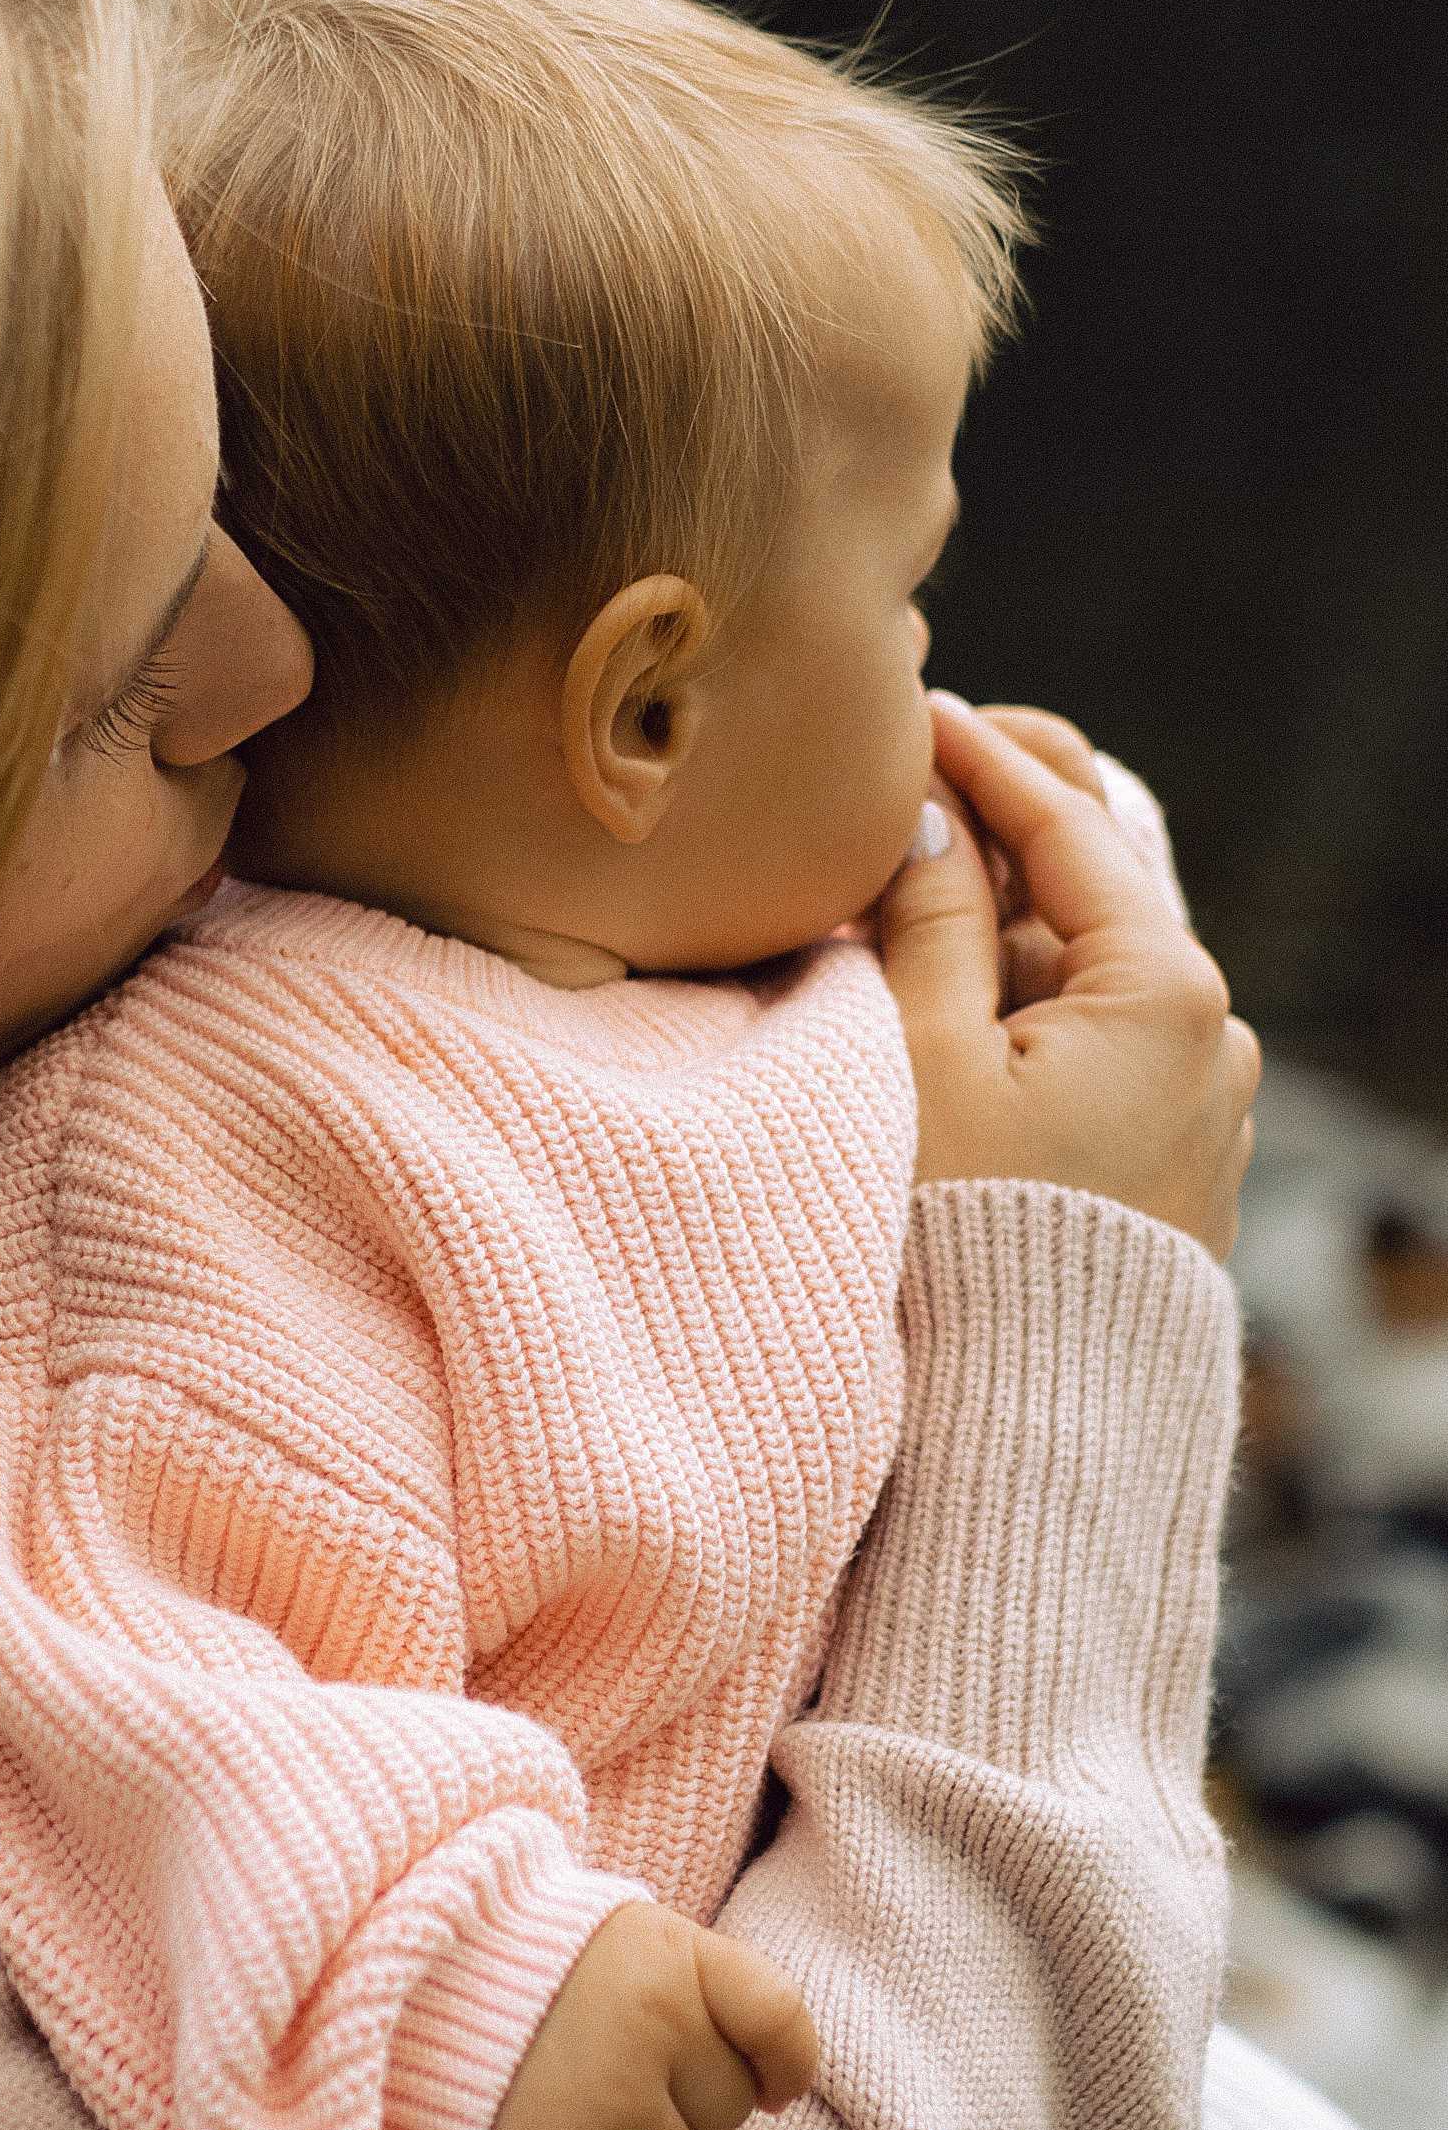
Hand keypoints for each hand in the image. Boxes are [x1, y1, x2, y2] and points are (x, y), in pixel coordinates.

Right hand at [481, 1902, 817, 2129]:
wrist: (395, 1981)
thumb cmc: (516, 1968)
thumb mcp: (618, 1940)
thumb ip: (698, 1991)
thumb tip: (778, 2095)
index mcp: (671, 1955)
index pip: (779, 2020)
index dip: (783, 2066)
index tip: (770, 2092)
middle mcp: (651, 2021)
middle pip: (723, 2111)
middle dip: (673, 2108)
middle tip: (596, 2074)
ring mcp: (605, 2094)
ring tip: (557, 2109)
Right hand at [878, 694, 1260, 1257]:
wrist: (1028, 1417)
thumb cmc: (965, 1235)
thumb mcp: (923, 1057)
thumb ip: (929, 920)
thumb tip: (934, 819)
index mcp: (1168, 990)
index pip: (1071, 830)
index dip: (986, 761)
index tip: (920, 712)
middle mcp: (1215, 1038)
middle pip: (1095, 891)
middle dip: (1008, 828)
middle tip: (931, 764)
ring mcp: (1202, 1106)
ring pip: (1092, 972)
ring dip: (1006, 922)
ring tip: (915, 880)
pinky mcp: (1170, 1166)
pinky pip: (1099, 1047)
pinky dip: (1029, 1002)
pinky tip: (954, 992)